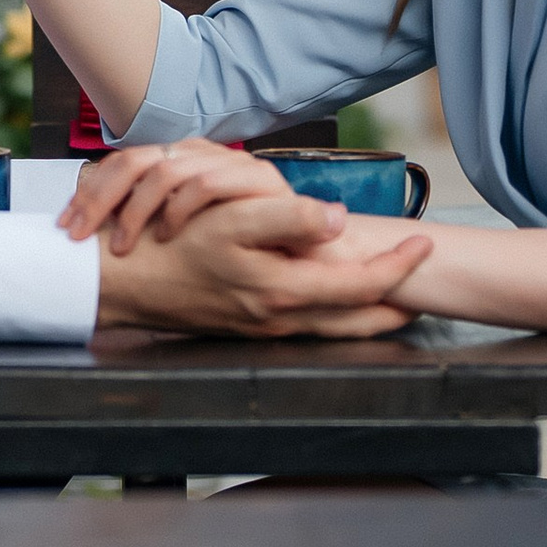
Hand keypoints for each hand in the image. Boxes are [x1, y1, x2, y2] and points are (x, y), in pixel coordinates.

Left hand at [61, 140, 291, 254]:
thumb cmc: (235, 247)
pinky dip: (181, 208)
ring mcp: (228, 163)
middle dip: (99, 199)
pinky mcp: (257, 178)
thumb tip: (83, 220)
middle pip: (134, 161)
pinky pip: (204, 183)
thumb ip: (143, 215)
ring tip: (123, 245)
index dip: (89, 191)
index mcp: (178, 158)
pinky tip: (167, 234)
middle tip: (79, 235)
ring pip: (164, 170)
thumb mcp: (178, 230)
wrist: (304, 251)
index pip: (122, 161)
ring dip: (135, 210)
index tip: (67, 225)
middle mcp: (200, 153)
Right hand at [100, 190, 433, 339]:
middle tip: (426, 284)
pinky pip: (309, 324)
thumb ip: (287, 219)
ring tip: (395, 294)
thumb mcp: (230, 222)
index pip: (362, 287)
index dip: (398, 267)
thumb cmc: (169, 247)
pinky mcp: (248, 325)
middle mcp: (279, 319)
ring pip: (334, 326)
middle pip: (357, 321)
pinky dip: (336, 313)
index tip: (424, 242)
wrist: (119, 281)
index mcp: (282, 293)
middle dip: (396, 305)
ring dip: (369, 312)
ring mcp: (263, 327)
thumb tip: (340, 221)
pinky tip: (336, 298)